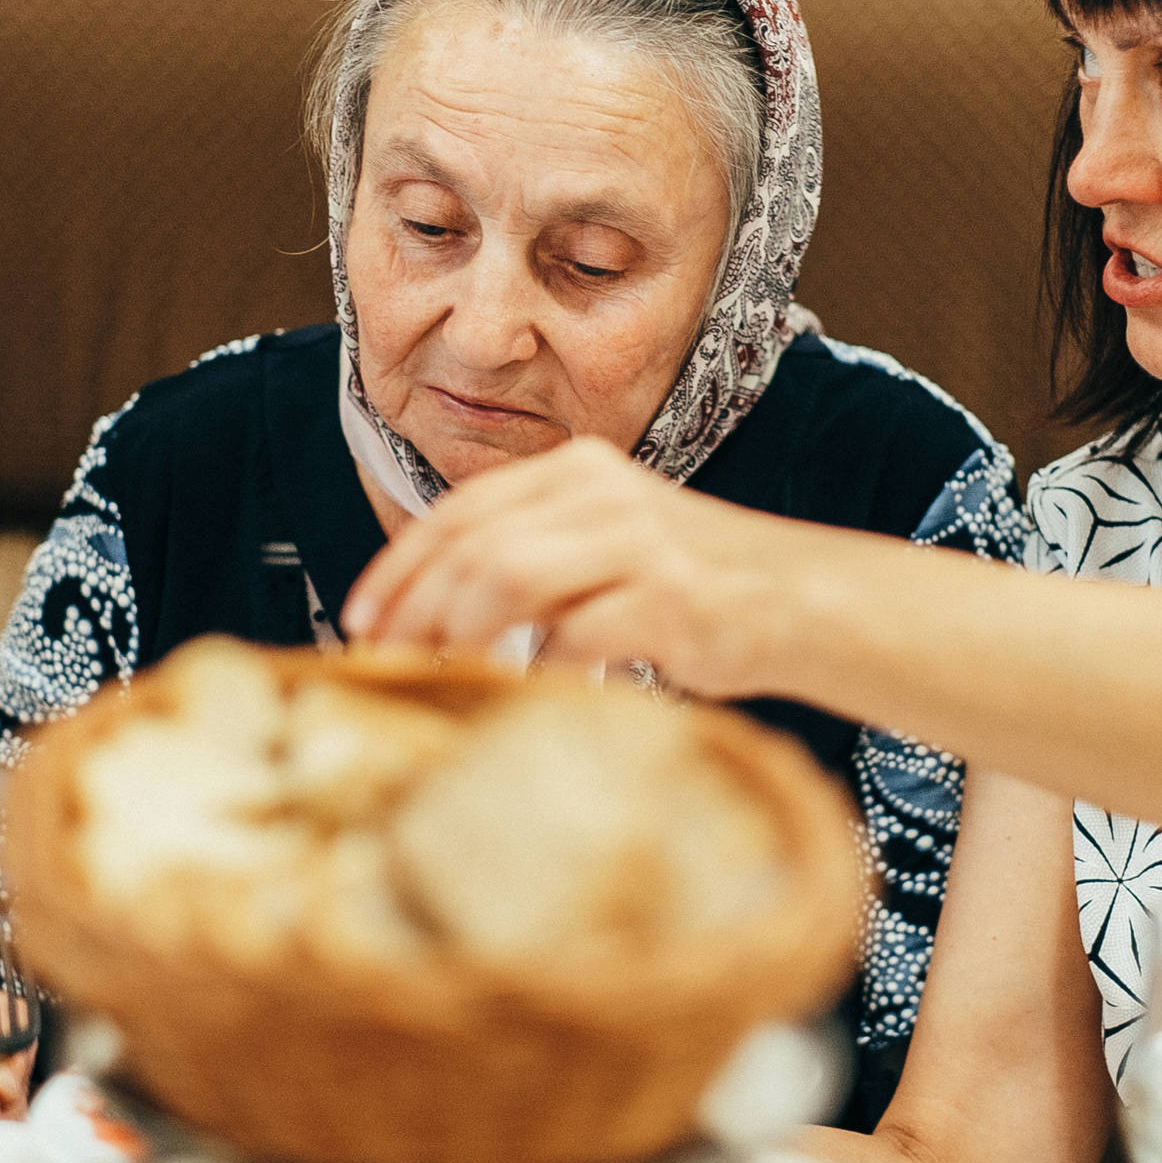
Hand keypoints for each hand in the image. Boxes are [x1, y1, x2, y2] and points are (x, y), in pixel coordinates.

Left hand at [339, 437, 833, 695]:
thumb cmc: (692, 586)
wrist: (800, 599)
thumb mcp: (606, 543)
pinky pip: (572, 636)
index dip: (398, 567)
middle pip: (472, 545)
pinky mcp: (668, 599)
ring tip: (446, 675)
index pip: (459, 511)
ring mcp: (637, 542)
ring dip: (461, 634)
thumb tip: (429, 612)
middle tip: (387, 662)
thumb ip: (533, 556)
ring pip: (507, 577)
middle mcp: (602, 493)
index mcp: (577, 471)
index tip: (361, 619)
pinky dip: (538, 669)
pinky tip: (531, 691)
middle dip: (414, 610)